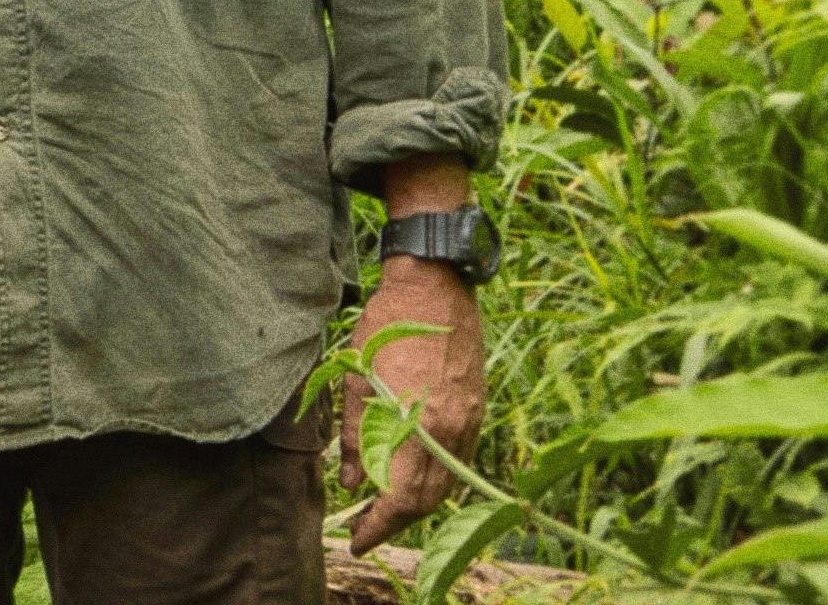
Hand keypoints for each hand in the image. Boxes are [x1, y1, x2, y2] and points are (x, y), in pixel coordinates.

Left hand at [339, 257, 485, 549]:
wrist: (434, 287)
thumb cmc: (386, 327)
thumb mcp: (356, 381)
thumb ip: (355, 438)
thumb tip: (351, 483)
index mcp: (417, 424)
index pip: (399, 499)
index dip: (378, 526)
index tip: (357, 539)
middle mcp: (450, 430)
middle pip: (427, 500)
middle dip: (396, 522)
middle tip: (366, 529)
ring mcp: (469, 421)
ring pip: (447, 485)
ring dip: (417, 505)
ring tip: (385, 507)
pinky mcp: (476, 409)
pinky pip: (459, 461)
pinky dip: (436, 479)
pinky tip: (413, 475)